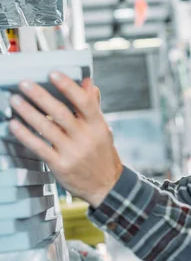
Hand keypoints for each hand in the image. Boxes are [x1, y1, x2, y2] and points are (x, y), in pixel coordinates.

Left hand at [8, 72, 122, 207]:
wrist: (106, 186)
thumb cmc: (102, 155)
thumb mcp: (103, 130)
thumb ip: (93, 106)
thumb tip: (88, 82)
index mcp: (98, 126)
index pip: (84, 102)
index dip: (68, 87)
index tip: (53, 74)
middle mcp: (86, 138)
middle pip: (61, 113)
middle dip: (41, 97)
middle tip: (25, 84)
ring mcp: (73, 152)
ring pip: (47, 128)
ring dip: (28, 112)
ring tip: (15, 100)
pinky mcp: (61, 166)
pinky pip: (39, 147)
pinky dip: (25, 135)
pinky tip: (15, 125)